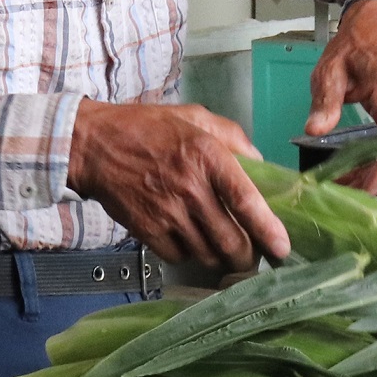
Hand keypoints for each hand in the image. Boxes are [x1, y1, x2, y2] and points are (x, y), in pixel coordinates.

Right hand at [68, 100, 290, 270]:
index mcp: (207, 156)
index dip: (268, 229)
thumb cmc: (146, 129)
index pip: (246, 200)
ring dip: (220, 259)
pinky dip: (190, 255)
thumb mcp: (194, 117)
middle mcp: (190, 188)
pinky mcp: (147, 230)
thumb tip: (260, 162)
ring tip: (224, 251)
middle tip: (253, 255)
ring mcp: (167, 212)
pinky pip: (179, 256)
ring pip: (207, 255)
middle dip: (248, 256)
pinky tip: (191, 242)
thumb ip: (233, 137)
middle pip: (231, 240)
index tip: (282, 247)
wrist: (94, 145)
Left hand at [304, 0, 376, 190]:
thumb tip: (315, 129)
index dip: (376, 175)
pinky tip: (358, 169)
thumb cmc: (358, 44)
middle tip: (340, 190)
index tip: (355, 190)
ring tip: (345, 182)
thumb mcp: (331, 68)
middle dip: (372, 182)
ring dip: (376, 177)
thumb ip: (325, 100)